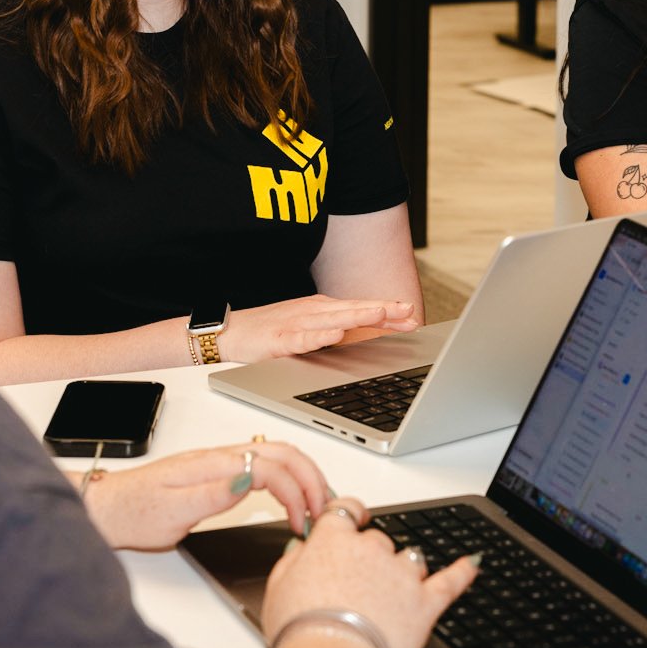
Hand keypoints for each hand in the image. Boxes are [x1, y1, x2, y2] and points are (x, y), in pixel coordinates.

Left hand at [79, 440, 332, 550]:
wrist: (108, 507)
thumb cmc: (135, 512)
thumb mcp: (171, 512)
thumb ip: (212, 496)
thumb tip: (250, 480)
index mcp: (213, 464)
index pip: (271, 466)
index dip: (295, 492)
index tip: (301, 522)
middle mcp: (221, 457)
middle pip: (284, 452)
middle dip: (313, 479)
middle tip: (325, 512)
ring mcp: (222, 461)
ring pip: (279, 455)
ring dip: (305, 476)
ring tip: (319, 505)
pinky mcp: (221, 471)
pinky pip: (267, 465)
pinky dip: (290, 479)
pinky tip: (293, 497)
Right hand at [221, 295, 420, 361]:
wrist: (231, 332)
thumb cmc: (272, 331)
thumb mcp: (311, 329)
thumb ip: (339, 331)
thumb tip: (370, 337)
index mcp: (324, 310)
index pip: (362, 309)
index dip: (389, 313)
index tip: (414, 317)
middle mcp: (314, 311)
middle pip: (354, 309)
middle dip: (383, 310)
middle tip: (409, 311)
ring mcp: (297, 322)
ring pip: (333, 318)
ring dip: (359, 316)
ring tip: (381, 314)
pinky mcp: (280, 338)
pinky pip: (303, 337)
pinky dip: (320, 335)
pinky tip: (335, 334)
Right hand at [261, 500, 480, 647]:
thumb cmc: (302, 630)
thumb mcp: (278, 587)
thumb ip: (293, 560)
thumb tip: (302, 547)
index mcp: (335, 541)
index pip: (346, 511)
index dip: (350, 515)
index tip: (353, 518)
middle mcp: (372, 550)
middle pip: (378, 541)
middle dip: (370, 558)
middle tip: (356, 587)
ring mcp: (403, 576)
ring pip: (410, 559)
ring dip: (403, 571)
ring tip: (390, 595)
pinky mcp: (425, 603)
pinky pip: (450, 581)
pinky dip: (463, 571)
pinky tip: (472, 563)